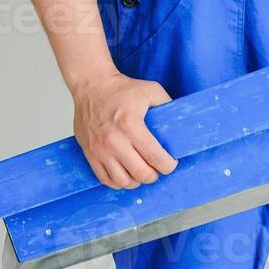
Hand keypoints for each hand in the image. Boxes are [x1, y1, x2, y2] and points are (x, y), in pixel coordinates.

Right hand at [70, 70, 178, 188]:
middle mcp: (114, 141)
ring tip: (142, 172)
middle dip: (154, 175)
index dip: (167, 165)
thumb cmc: (120, 89)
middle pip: (140, 173)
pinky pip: (105, 179)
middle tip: (158, 169)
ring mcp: (100, 150)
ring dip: (136, 181)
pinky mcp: (90, 153)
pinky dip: (118, 182)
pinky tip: (126, 175)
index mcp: (131, 125)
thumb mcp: (151, 89)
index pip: (154, 157)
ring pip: (122, 181)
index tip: (171, 164)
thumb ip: (167, 104)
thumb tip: (178, 120)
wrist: (92, 86)